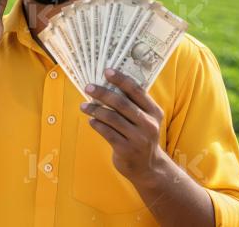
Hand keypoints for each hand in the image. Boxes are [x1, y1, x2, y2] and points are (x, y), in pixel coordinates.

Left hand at [80, 68, 167, 185]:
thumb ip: (132, 104)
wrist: (148, 167)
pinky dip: (96, 124)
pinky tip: (91, 120)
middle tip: (88, 87)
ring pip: (111, 118)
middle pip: (122, 103)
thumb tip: (107, 84)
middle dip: (102, 93)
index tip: (106, 71)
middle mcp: (148, 124)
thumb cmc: (140, 136)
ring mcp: (138, 138)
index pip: (137, 91)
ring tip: (83, 106)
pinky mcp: (126, 150)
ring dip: (95, 109)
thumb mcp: (144, 120)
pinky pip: (107, 133)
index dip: (121, 79)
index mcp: (154, 112)